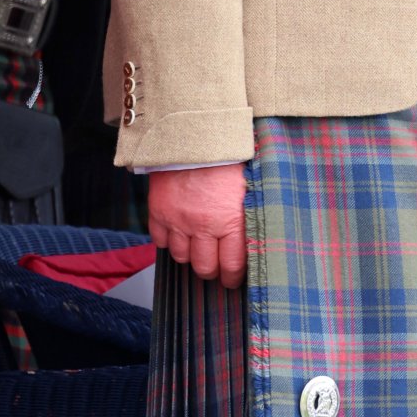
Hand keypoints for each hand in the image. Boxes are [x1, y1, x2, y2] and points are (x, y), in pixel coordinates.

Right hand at [148, 163, 247, 287]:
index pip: (232, 265)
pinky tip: (178, 234)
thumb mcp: (249, 189)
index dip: (232, 278)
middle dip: (211, 271)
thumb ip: (249, 218)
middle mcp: (204, 226)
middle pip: (204, 267)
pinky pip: (160, 241)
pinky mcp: (159, 211)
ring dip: (190, 255)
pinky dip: (168, 241)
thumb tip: (257, 242)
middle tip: (215, 268)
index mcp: (231, 221)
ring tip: (197, 248)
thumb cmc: (228, 159)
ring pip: (181, 257)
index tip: (232, 280)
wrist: (196, 136)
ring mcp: (179, 220)